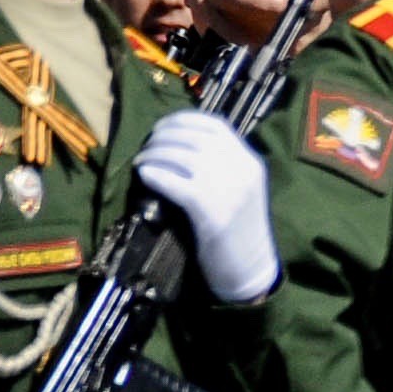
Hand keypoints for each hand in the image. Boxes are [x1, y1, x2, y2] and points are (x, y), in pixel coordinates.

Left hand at [134, 108, 276, 302]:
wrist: (250, 270)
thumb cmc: (238, 232)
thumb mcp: (238, 190)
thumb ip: (220, 167)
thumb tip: (177, 144)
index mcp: (250, 162)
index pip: (215, 125)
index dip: (182, 120)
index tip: (162, 127)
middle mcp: (243, 170)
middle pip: (194, 138)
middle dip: (162, 138)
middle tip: (146, 148)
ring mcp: (229, 190)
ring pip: (182, 157)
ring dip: (154, 155)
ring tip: (142, 162)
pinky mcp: (212, 211)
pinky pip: (175, 183)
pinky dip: (156, 175)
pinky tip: (145, 176)